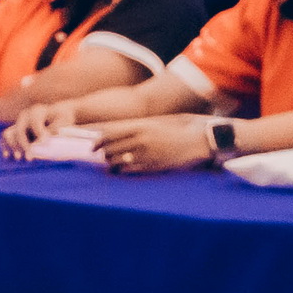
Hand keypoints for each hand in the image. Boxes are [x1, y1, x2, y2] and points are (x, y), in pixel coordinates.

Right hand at [2, 100, 81, 157]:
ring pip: (8, 134)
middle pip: (20, 130)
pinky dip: (6, 147)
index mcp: (37, 111)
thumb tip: (46, 140)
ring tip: (19, 158)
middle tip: (30, 158)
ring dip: (13, 147)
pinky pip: (6, 140)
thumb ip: (54, 129)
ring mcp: (18, 124)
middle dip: (24, 145)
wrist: (57, 116)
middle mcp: (24, 116)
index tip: (45, 144)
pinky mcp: (14, 132)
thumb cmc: (62, 119)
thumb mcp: (63, 121)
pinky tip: (7, 156)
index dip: (39, 134)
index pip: (35, 123)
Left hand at [94, 114, 222, 174]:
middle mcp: (140, 139)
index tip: (94, 146)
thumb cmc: (180, 128)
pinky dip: (123, 170)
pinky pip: (130, 170)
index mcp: (141, 126)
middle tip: (105, 156)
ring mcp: (146, 153)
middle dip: (105, 153)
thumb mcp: (157, 122)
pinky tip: (124, 170)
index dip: (98, 141)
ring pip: (117, 160)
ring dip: (113, 163)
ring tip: (114, 164)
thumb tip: (120, 131)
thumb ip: (139, 126)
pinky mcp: (153, 166)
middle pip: (111, 148)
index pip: (110, 133)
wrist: (199, 139)